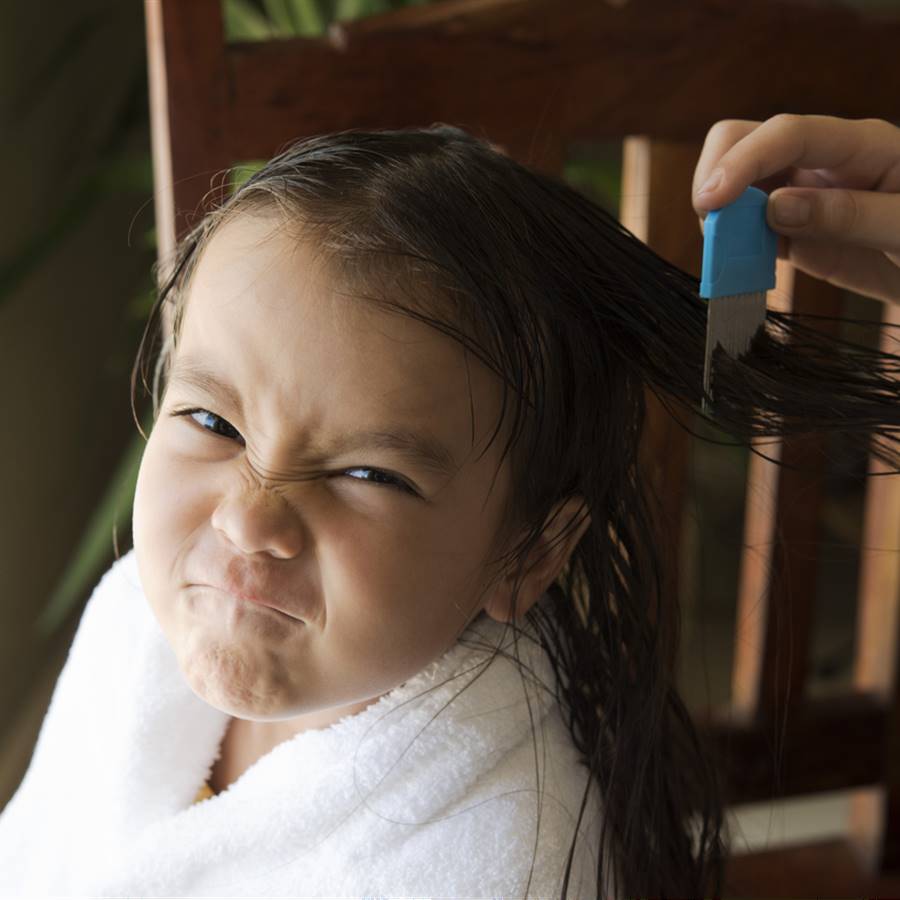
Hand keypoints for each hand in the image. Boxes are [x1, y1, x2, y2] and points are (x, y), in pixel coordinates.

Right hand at [692, 114, 899, 305]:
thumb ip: (848, 215)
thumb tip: (775, 207)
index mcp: (860, 145)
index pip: (787, 134)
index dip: (742, 162)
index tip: (710, 203)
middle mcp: (822, 160)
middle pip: (743, 140)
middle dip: (716, 180)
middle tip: (717, 232)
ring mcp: (802, 193)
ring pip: (735, 186)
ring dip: (720, 220)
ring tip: (731, 261)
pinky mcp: (791, 229)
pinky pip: (745, 228)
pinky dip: (731, 248)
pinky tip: (740, 271)